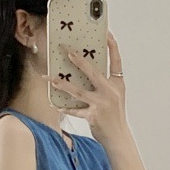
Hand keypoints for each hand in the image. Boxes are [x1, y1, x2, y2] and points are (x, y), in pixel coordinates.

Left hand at [49, 29, 127, 143]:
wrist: (118, 137)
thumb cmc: (115, 115)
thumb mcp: (116, 95)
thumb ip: (105, 83)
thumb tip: (86, 71)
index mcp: (118, 84)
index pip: (116, 60)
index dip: (111, 45)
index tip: (105, 33)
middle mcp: (110, 91)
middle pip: (92, 72)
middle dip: (78, 60)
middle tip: (67, 51)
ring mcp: (101, 103)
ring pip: (78, 91)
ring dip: (62, 85)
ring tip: (51, 79)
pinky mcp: (93, 115)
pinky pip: (76, 110)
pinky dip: (66, 108)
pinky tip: (57, 105)